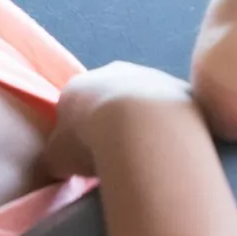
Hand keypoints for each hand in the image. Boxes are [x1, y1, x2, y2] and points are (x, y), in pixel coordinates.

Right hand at [44, 62, 201, 178]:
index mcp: (78, 86)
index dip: (79, 131)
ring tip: (147, 154)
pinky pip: (171, 111)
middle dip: (114, 122)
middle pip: (110, 99)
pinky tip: (170, 147)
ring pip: (144, 102)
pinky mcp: (180, 87)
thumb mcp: (57, 158)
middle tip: (118, 154)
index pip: (74, 106)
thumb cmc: (89, 140)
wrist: (141, 125)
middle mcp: (113, 71)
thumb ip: (56, 158)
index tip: (87, 155)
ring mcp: (150, 75)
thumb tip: (60, 164)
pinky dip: (169, 126)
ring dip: (145, 123)